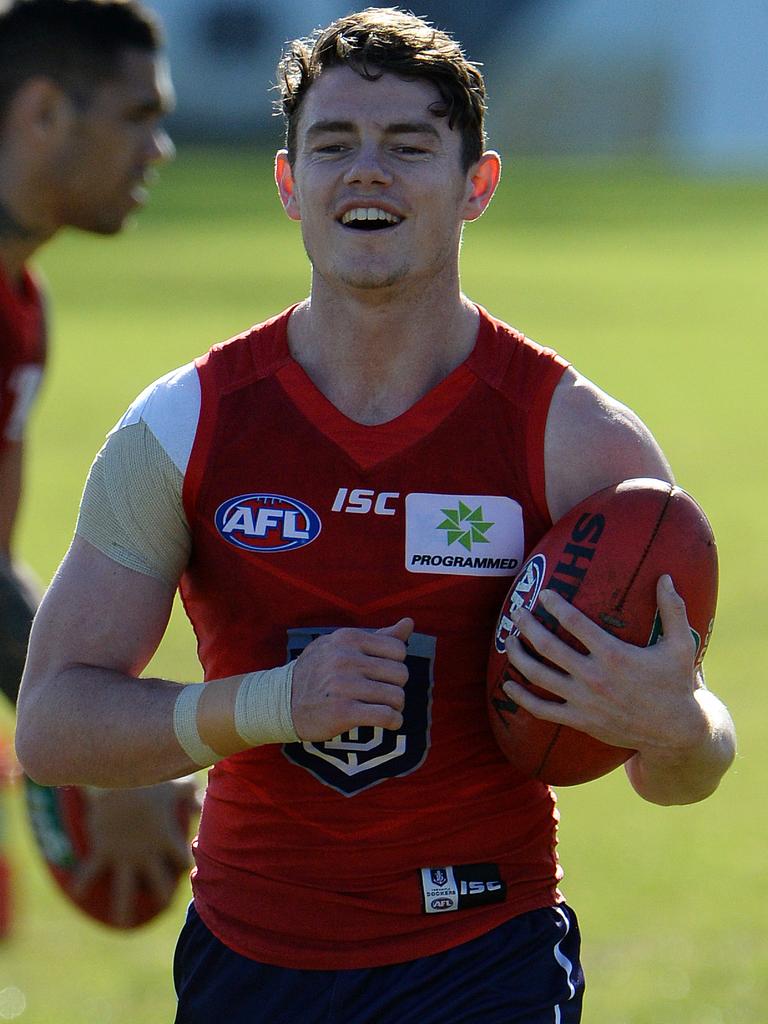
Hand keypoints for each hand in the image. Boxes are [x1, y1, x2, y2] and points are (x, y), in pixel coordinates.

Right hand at [71, 777, 199, 926]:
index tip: (184, 865)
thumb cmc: (149, 779)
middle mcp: (147, 854)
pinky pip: (91, 871)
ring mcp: (124, 856)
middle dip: (163, 898)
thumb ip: (189, 796)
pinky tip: (78, 893)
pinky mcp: (103, 851)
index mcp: (167, 839)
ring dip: (124, 909)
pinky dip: (84, 882)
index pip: (182, 861)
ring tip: (123, 923)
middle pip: (159, 884)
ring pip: (125, 891)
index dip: (184, 864)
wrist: (116, 777)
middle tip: (163, 907)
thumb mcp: (174, 785)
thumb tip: (200, 803)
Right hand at [291, 618, 413, 740]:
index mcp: (348, 638)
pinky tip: (388, 721)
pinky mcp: (343, 712)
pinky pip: (386, 716)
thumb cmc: (318, 671)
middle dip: (395, 686)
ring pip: (397, 696)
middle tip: (381, 693)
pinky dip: (393, 721)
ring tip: (382, 707)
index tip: (382, 673)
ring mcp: (344, 685)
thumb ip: (378, 636)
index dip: (395, 663)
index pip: (398, 649)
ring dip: (394, 706)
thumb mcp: (342, 645)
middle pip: (401, 674)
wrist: (282, 701)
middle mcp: (346, 659)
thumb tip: (408, 622)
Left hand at [502, 575, 706, 755]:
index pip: (574, 623)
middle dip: (527, 626)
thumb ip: (673, 610)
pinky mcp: (579, 720)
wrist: (674, 732)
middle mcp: (594, 676)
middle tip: (516, 611)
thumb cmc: (676, 684)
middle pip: (548, 647)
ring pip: (539, 676)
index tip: (544, 593)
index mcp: (614, 655)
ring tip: (509, 639)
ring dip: (519, 656)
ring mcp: (583, 700)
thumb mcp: (680, 645)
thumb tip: (665, 577)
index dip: (555, 605)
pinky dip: (521, 697)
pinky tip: (508, 685)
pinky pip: (542, 709)